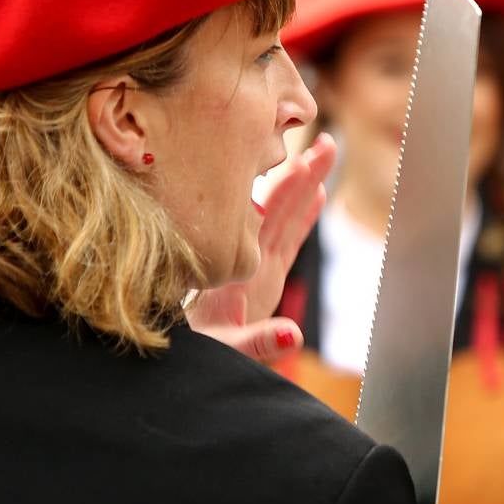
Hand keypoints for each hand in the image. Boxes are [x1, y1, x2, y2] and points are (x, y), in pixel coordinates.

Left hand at [189, 134, 336, 365]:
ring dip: (305, 185)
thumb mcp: (225, 350)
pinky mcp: (264, 276)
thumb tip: (294, 334)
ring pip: (285, 215)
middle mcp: (245, 256)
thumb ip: (257, 342)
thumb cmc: (198, 354)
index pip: (265, 220)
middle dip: (302, 174)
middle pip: (280, 206)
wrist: (178, 360)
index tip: (299, 162)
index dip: (284, 192)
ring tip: (324, 152)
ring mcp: (255, 263)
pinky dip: (304, 216)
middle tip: (325, 143)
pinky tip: (318, 194)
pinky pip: (288, 238)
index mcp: (235, 265)